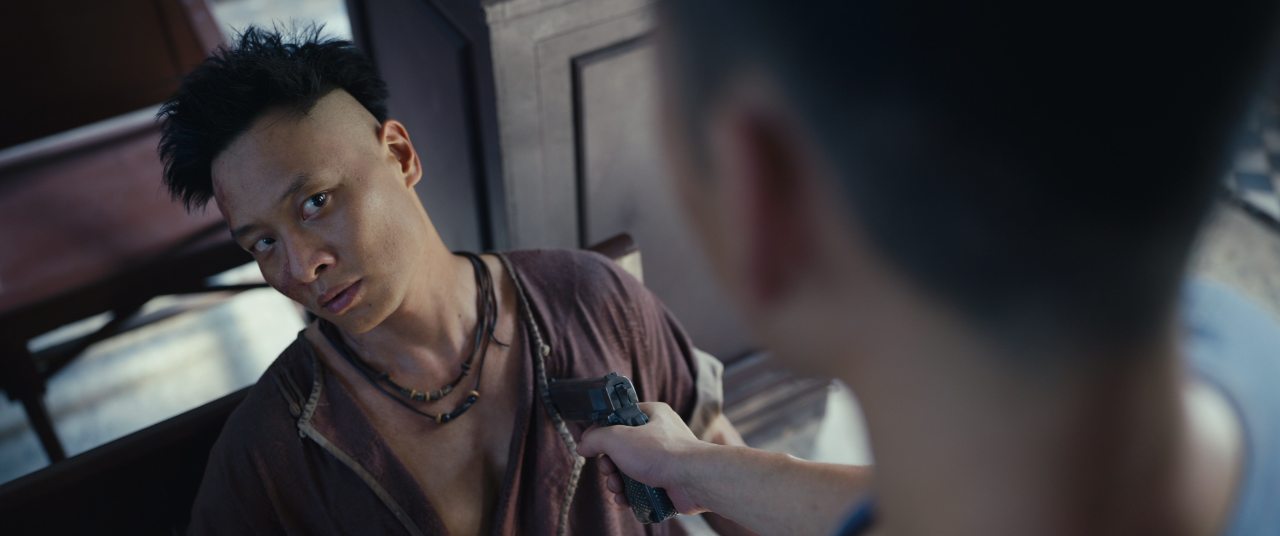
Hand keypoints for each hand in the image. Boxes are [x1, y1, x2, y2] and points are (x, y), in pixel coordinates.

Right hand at [578, 402, 710, 514]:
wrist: (694, 480)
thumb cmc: (663, 453)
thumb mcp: (619, 438)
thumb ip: (596, 438)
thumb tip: (584, 445)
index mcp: (652, 414)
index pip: (619, 417)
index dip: (602, 430)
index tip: (590, 443)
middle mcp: (659, 435)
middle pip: (621, 448)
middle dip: (609, 464)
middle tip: (608, 469)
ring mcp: (663, 460)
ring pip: (629, 470)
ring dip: (616, 482)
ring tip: (617, 487)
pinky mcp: (666, 482)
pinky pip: (640, 488)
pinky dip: (629, 495)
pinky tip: (625, 499)